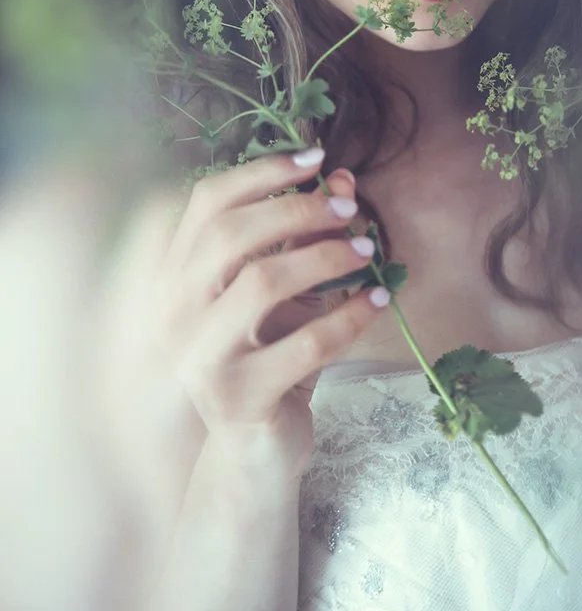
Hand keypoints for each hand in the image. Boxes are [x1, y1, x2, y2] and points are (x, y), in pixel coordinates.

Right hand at [93, 149, 388, 501]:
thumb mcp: (284, 294)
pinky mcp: (240, 398)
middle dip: (297, 210)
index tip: (315, 158)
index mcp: (175, 277)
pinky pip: (305, 343)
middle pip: (230, 235)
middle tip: (350, 209)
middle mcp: (174, 313)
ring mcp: (201, 358)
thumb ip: (303, 236)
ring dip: (325, 258)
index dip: (261, 171)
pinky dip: (349, 315)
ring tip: (367, 251)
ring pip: (262, 284)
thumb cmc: (268, 358)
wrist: (253, 452)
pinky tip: (378, 300)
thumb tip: (342, 180)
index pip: (207, 202)